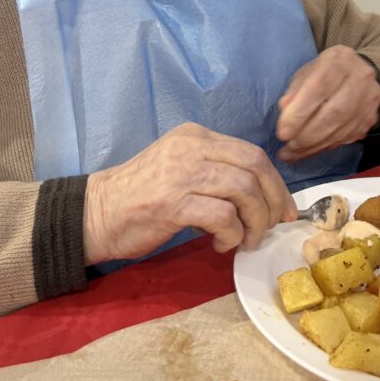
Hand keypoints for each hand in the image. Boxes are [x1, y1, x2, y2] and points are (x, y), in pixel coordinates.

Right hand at [82, 123, 297, 263]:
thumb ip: (216, 175)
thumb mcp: (180, 170)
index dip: (276, 184)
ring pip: (243, 190)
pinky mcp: (171, 202)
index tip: (284, 210)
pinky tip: (220, 244)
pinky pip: (222, 216)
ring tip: (244, 240)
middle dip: (273, 201)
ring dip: (254, 222)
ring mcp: (180, 173)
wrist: (95, 213)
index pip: (252, 153)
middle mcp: (191, 147)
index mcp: (196, 136)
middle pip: (255, 166)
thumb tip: (260, 200)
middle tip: (271, 227)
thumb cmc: (140, 197)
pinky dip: (231, 234)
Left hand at [275, 45, 379, 161]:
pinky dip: (324, 148)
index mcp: (339, 61)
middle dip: (307, 135)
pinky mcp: (370, 118)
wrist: (357, 73)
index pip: (319, 88)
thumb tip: (284, 109)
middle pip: (334, 113)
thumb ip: (295, 91)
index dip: (299, 113)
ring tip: (293, 154)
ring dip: (314, 146)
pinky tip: (308, 152)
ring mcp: (369, 100)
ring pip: (341, 130)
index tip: (282, 133)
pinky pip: (347, 139)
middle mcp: (360, 78)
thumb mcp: (306, 74)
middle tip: (288, 147)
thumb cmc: (324, 73)